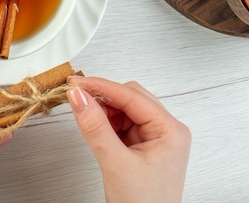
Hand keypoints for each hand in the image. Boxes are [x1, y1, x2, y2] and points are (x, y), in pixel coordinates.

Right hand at [67, 76, 190, 202]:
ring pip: (125, 108)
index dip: (102, 86)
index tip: (78, 83)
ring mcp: (156, 138)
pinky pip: (122, 123)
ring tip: (87, 117)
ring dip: (104, 110)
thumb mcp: (115, 164)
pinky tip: (96, 127)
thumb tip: (79, 97)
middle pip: (130, 97)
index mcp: (171, 130)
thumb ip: (95, 127)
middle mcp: (167, 130)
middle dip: (104, 97)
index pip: (132, 96)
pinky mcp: (143, 145)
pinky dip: (107, 123)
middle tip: (78, 98)